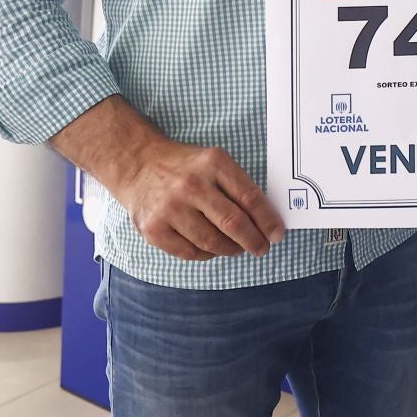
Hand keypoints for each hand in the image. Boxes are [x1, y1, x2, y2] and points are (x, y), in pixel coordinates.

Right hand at [113, 136, 286, 261]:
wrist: (139, 166)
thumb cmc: (185, 167)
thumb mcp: (214, 162)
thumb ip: (238, 186)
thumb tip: (265, 221)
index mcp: (213, 164)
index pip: (250, 198)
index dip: (268, 220)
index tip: (277, 234)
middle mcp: (191, 185)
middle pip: (233, 223)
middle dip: (254, 241)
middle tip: (262, 248)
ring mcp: (170, 208)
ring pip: (213, 242)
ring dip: (231, 249)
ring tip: (237, 248)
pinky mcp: (154, 229)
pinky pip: (191, 253)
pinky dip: (207, 254)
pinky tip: (211, 247)